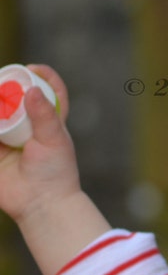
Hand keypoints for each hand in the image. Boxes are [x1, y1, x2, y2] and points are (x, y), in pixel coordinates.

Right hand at [0, 64, 110, 274]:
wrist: (42, 205)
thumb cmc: (56, 174)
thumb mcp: (55, 142)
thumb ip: (46, 116)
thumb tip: (32, 90)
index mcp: (49, 122)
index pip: (51, 91)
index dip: (43, 75)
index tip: (31, 69)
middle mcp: (27, 126)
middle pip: (13, 97)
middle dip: (3, 87)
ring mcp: (8, 138)